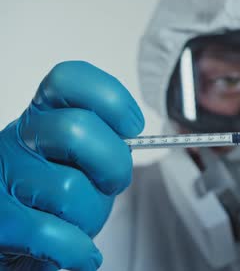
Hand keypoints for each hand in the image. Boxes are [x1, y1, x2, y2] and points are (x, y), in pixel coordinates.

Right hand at [0, 61, 143, 270]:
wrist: (15, 235)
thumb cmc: (56, 192)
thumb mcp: (82, 155)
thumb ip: (104, 139)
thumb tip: (136, 135)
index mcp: (43, 115)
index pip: (69, 78)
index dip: (110, 99)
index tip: (131, 126)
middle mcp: (19, 138)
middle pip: (77, 130)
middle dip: (113, 165)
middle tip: (110, 183)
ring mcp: (4, 177)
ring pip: (71, 189)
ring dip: (90, 216)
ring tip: (79, 219)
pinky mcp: (0, 221)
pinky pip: (52, 234)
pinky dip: (77, 249)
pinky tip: (80, 250)